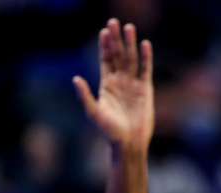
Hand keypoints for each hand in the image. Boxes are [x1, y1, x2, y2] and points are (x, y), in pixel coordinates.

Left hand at [73, 19, 153, 152]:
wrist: (129, 142)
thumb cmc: (110, 131)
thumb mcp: (94, 113)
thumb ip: (85, 95)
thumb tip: (75, 79)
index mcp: (106, 84)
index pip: (105, 60)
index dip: (104, 45)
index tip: (104, 31)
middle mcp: (119, 81)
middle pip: (118, 55)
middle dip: (116, 39)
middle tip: (114, 22)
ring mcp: (133, 83)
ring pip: (131, 58)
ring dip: (130, 43)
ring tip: (129, 27)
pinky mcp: (145, 89)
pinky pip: (145, 69)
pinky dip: (145, 57)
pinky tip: (144, 44)